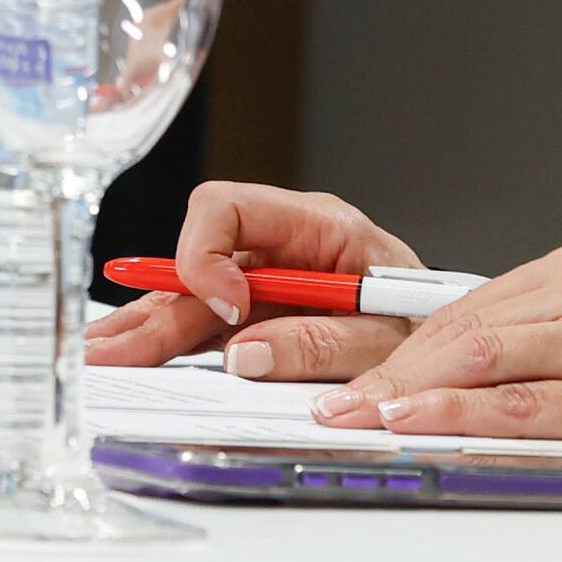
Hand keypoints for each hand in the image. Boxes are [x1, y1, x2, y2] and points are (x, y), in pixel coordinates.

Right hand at [81, 180, 425, 379]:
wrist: (457, 349)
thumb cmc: (431, 325)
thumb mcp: (386, 334)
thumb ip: (321, 341)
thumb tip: (246, 353)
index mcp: (316, 225)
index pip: (229, 208)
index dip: (207, 253)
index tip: (221, 305)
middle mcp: (281, 247)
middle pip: (198, 262)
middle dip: (155, 305)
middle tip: (113, 347)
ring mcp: (268, 283)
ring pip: (192, 296)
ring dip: (147, 325)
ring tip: (103, 353)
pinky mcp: (263, 317)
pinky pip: (206, 324)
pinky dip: (169, 341)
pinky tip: (133, 352)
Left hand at [312, 246, 561, 471]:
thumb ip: (521, 340)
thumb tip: (425, 372)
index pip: (462, 308)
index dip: (395, 345)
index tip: (348, 373)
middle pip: (466, 331)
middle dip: (390, 370)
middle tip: (336, 400)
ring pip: (490, 365)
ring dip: (415, 396)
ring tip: (363, 416)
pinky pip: (532, 412)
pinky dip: (471, 420)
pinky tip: (427, 428)